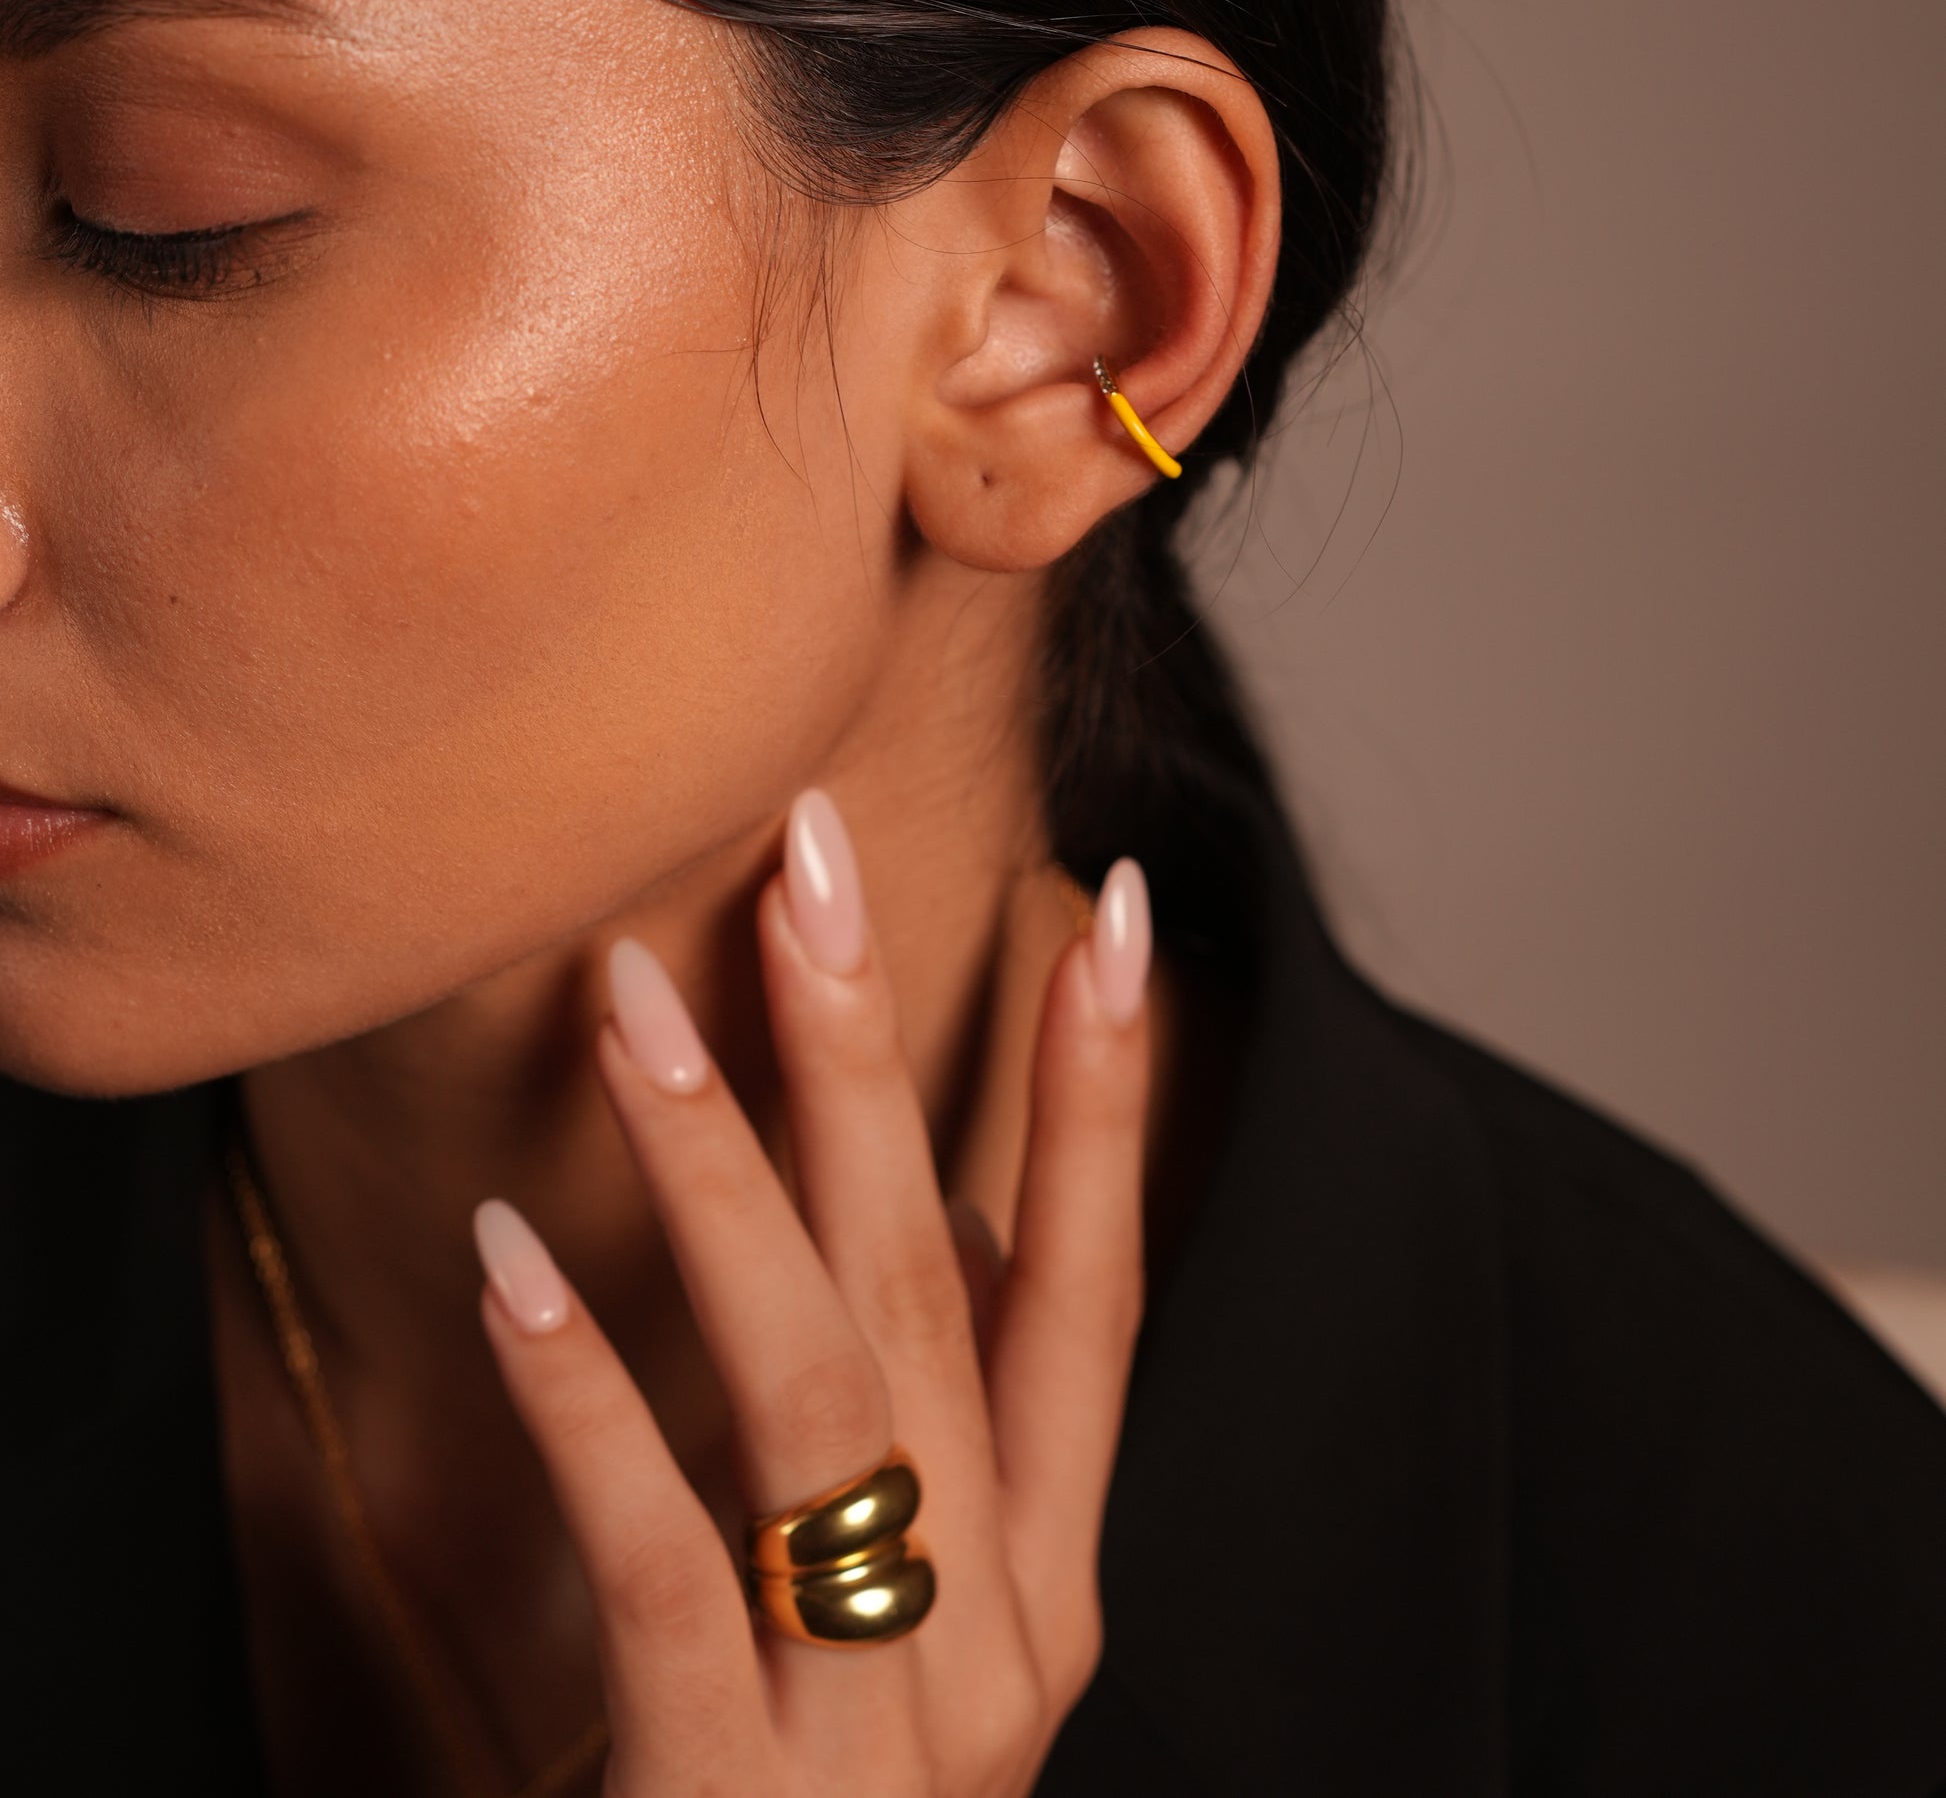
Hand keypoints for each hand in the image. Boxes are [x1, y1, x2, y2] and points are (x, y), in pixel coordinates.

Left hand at [472, 789, 1152, 1795]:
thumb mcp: (891, 1622)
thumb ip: (929, 1439)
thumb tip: (938, 1209)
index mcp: (1049, 1582)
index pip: (1096, 1294)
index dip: (1108, 1102)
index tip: (1113, 911)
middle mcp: (1000, 1641)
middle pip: (942, 1290)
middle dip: (883, 1055)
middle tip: (813, 857)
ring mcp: (882, 1731)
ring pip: (819, 1388)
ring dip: (723, 1169)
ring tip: (634, 994)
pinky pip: (663, 1563)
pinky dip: (587, 1399)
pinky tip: (506, 1261)